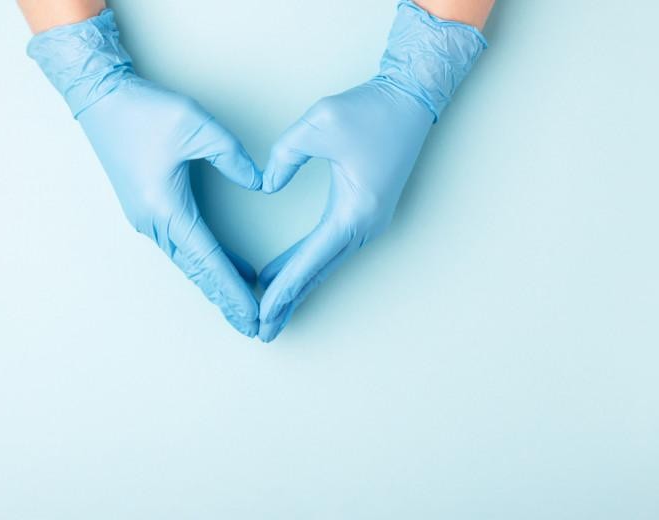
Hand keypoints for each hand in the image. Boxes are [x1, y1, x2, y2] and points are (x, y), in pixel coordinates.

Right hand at [28, 10, 262, 336]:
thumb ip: (232, 157)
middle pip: (197, 272)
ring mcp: (147, 220)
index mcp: (166, 208)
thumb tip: (261, 184)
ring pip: (188, 263)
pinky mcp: (147, 210)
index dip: (233, 291)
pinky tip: (226, 268)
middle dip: (225, 301)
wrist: (100, 99)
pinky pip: (181, 246)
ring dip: (215, 285)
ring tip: (243, 306)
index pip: (209, 261)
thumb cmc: (143, 110)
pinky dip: (204, 263)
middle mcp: (154, 223)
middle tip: (252, 327)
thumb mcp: (196, 125)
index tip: (252, 315)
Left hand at [258, 80, 432, 341]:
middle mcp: (365, 225)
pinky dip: (308, 265)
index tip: (263, 311)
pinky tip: (287, 274)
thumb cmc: (370, 110)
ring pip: (325, 264)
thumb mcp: (317, 124)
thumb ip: (284, 157)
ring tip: (272, 311)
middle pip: (319, 272)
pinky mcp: (364, 214)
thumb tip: (267, 187)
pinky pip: (331, 248)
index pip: (311, 259)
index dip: (284, 287)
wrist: (410, 100)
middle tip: (262, 330)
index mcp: (354, 211)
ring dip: (298, 287)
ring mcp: (368, 223)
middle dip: (289, 301)